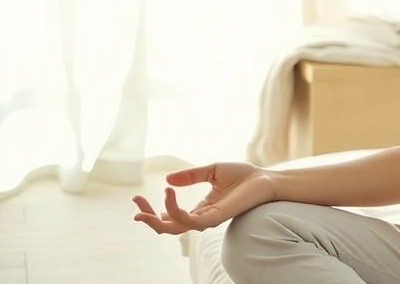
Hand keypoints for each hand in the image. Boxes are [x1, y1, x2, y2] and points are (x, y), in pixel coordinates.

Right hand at [132, 161, 275, 234]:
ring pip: (175, 228)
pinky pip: (189, 221)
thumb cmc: (243, 175)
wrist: (264, 178)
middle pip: (167, 227)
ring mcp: (208, 220)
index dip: (151, 211)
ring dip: (155, 219)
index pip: (170, 217)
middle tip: (135, 204)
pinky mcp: (215, 218)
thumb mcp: (211, 170)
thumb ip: (190, 176)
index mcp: (200, 209)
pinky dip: (175, 210)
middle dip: (147, 219)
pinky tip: (168, 193)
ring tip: (142, 207)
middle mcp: (202, 217)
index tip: (136, 198)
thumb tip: (167, 180)